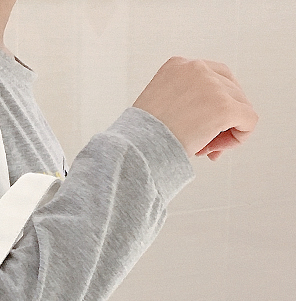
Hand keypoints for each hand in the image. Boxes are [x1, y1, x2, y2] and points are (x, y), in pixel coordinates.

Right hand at [133, 57, 257, 159]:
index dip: (212, 103)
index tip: (199, 128)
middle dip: (222, 119)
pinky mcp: (225, 107)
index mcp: (177, 65)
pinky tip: (218, 150)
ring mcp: (213, 86)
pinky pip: (249, 121)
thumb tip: (211, 115)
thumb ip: (183, 99)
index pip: (213, 77)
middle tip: (205, 145)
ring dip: (226, 131)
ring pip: (241, 106)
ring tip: (204, 150)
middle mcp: (197, 68)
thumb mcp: (158, 106)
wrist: (134, 151)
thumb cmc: (139, 139)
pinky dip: (240, 137)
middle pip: (231, 89)